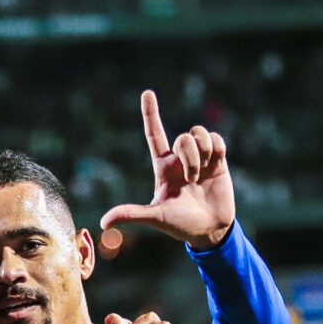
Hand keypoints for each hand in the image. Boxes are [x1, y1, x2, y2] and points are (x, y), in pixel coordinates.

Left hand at [100, 90, 234, 249]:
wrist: (210, 230)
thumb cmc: (180, 224)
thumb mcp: (155, 217)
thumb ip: (132, 215)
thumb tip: (104, 222)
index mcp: (163, 166)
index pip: (154, 134)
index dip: (151, 113)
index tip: (147, 93)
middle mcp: (180, 159)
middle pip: (184, 137)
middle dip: (190, 157)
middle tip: (191, 180)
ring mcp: (200, 158)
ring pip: (200, 135)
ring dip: (203, 154)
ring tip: (203, 175)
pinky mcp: (218, 161)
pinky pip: (218, 139)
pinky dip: (217, 148)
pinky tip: (215, 164)